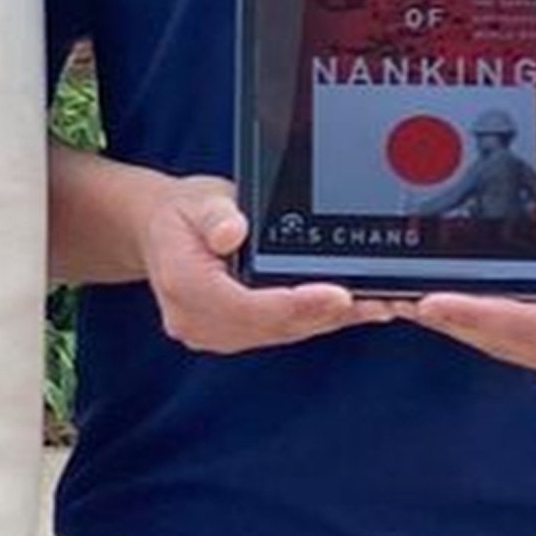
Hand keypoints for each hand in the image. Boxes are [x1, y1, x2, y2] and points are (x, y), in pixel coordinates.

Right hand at [139, 173, 382, 353]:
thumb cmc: (183, 212)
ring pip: (280, 333)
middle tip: (375, 300)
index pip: (245, 305)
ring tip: (374, 304)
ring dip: (326, 320)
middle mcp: (194, 319)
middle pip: (270, 326)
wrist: (160, 231)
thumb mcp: (198, 199)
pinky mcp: (230, 335)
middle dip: (323, 314)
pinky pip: (278, 332)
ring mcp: (211, 333)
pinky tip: (350, 309)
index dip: (295, 304)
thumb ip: (215, 216)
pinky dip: (314, 320)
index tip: (338, 295)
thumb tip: (231, 233)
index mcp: (181, 284)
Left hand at [409, 196, 535, 384]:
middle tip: (390, 297)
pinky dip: (462, 318)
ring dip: (445, 321)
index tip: (431, 302)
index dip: (475, 314)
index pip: (523, 325)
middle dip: (445, 318)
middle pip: (498, 336)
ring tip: (396, 297)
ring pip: (490, 338)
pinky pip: (496, 334)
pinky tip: (430, 301)